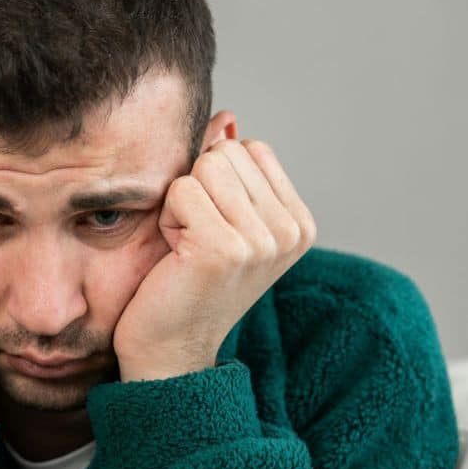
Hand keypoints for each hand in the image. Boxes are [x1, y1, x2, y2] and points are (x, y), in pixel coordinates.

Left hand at [111, 134, 316, 381]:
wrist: (169, 350)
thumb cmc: (184, 282)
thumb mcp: (217, 217)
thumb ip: (226, 168)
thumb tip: (228, 118)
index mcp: (300, 222)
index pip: (249, 148)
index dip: (214, 182)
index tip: (212, 230)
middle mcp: (291, 230)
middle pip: (225, 153)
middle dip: (196, 189)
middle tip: (194, 241)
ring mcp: (263, 240)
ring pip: (202, 167)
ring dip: (179, 205)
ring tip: (186, 248)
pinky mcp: (226, 248)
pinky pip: (181, 190)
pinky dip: (167, 219)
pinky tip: (176, 257)